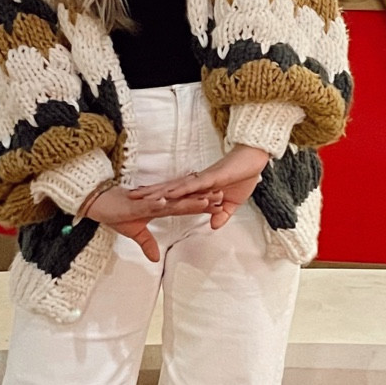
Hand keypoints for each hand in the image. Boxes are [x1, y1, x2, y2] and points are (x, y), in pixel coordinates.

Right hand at [85, 179, 224, 261]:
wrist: (97, 203)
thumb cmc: (116, 213)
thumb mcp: (134, 232)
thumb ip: (147, 243)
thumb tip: (156, 259)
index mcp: (159, 207)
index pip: (184, 206)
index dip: (201, 205)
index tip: (219, 204)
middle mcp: (156, 203)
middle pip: (184, 202)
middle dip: (203, 200)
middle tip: (222, 197)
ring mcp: (147, 203)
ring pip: (172, 202)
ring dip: (188, 201)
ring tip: (206, 199)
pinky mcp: (135, 205)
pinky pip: (150, 205)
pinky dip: (160, 204)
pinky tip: (170, 203)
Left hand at [124, 144, 268, 230]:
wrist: (256, 160)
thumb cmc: (244, 177)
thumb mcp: (232, 203)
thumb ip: (222, 213)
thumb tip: (213, 224)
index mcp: (200, 187)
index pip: (174, 193)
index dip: (158, 196)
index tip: (141, 199)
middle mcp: (196, 182)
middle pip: (168, 188)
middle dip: (149, 193)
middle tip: (129, 197)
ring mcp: (202, 179)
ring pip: (175, 187)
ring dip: (159, 192)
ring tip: (141, 197)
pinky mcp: (211, 178)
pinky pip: (193, 185)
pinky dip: (180, 190)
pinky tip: (168, 194)